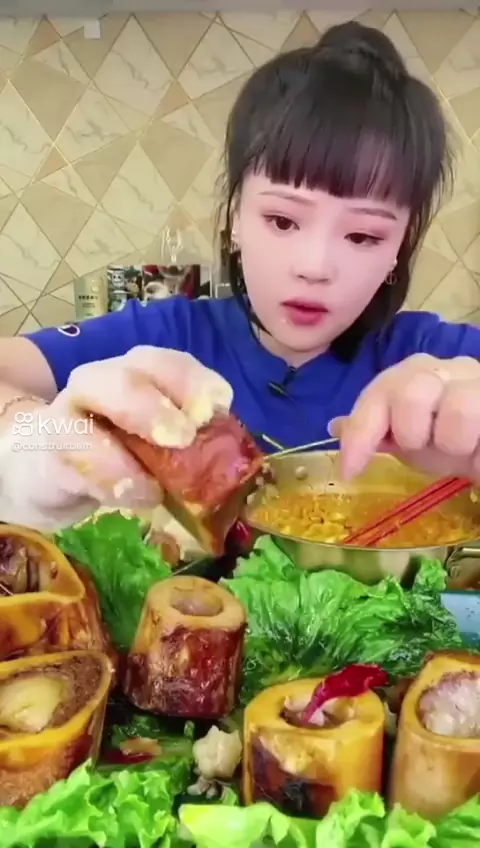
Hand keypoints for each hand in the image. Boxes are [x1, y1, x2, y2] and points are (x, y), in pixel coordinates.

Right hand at [2, 347, 232, 528]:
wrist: (45, 470)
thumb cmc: (115, 454)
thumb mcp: (155, 448)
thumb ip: (188, 447)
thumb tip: (229, 466)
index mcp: (140, 375)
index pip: (170, 364)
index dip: (196, 380)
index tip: (221, 404)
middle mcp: (104, 379)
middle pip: (130, 372)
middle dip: (159, 401)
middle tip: (185, 436)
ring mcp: (70, 407)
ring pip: (93, 395)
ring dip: (128, 431)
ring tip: (158, 478)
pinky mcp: (48, 447)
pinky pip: (75, 452)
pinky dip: (109, 476)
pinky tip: (136, 496)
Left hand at [330, 354, 479, 482]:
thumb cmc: (449, 440)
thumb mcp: (407, 440)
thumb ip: (373, 431)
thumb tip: (335, 426)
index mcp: (408, 375)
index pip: (375, 397)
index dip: (360, 436)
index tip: (349, 472)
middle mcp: (440, 368)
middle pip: (410, 394)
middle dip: (411, 434)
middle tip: (424, 447)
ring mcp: (473, 377)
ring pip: (456, 409)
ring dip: (452, 442)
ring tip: (457, 446)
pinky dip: (474, 446)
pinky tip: (475, 446)